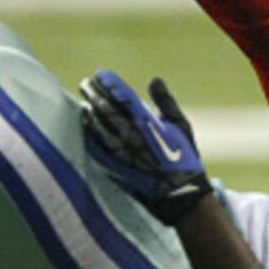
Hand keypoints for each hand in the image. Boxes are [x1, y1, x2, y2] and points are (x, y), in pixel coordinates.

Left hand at [80, 70, 212, 225]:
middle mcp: (133, 136)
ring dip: (91, 113)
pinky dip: (91, 134)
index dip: (111, 84)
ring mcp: (123, 153)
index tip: (99, 74)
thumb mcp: (181, 125)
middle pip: (107, 110)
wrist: (181, 194)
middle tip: (85, 84)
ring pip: (100, 128)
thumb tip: (154, 80)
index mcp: (149, 123)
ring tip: (84, 102)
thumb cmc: (184, 157)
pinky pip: (99, 147)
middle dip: (95, 95)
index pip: (124, 97)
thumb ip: (166, 102)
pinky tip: (86, 126)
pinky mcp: (117, 168)